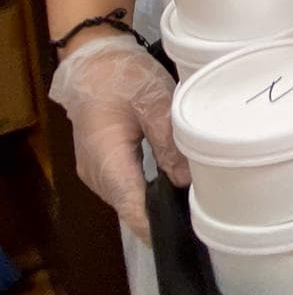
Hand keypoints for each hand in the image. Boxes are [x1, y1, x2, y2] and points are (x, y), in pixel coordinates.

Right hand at [48, 34, 189, 242]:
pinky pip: (123, 186)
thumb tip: (185, 180)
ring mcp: (94, 171)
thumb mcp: (155, 101)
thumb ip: (170, 141)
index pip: (130, 206)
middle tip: (198, 215)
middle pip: (129, 206)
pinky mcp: (100, 165)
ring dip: (152, 203)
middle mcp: (95, 172)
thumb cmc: (123, 76)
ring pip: (126, 198)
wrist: (92, 61)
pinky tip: (168, 187)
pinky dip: (143, 190)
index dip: (155, 224)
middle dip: (160, 215)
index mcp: (107, 158)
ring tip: (189, 203)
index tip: (182, 232)